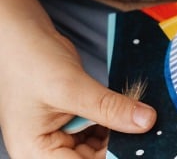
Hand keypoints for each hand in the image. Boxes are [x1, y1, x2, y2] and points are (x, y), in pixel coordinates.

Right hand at [0, 24, 155, 157]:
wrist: (24, 36)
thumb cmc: (30, 60)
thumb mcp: (72, 86)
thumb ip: (108, 107)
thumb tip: (145, 122)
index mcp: (34, 153)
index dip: (113, 156)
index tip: (140, 144)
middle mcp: (45, 150)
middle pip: (92, 158)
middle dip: (119, 144)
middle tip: (146, 126)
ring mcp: (59, 137)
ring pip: (99, 146)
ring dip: (121, 131)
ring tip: (140, 115)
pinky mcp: (72, 123)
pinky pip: (100, 130)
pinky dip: (115, 120)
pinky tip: (129, 109)